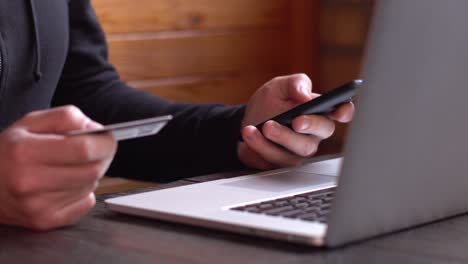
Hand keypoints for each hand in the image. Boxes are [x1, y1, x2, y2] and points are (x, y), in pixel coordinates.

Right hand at [0, 106, 116, 229]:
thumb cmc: (8, 152)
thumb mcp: (30, 123)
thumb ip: (65, 117)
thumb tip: (95, 128)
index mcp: (25, 152)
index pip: (83, 149)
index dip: (104, 142)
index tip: (108, 137)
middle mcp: (29, 182)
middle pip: (92, 171)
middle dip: (103, 157)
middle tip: (98, 150)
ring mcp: (37, 206)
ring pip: (90, 187)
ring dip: (90, 174)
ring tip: (73, 166)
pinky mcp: (44, 222)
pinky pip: (85, 204)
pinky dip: (84, 192)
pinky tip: (67, 184)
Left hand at [238, 74, 353, 169]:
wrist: (246, 120)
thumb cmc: (270, 103)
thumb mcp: (279, 86)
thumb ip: (295, 84)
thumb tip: (305, 94)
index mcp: (319, 112)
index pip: (341, 112)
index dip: (345, 112)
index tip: (339, 110)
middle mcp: (313, 134)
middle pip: (321, 132)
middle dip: (310, 125)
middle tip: (296, 121)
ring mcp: (298, 151)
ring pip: (297, 150)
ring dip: (280, 137)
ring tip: (265, 126)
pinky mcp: (281, 163)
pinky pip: (273, 158)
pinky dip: (259, 145)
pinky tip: (250, 132)